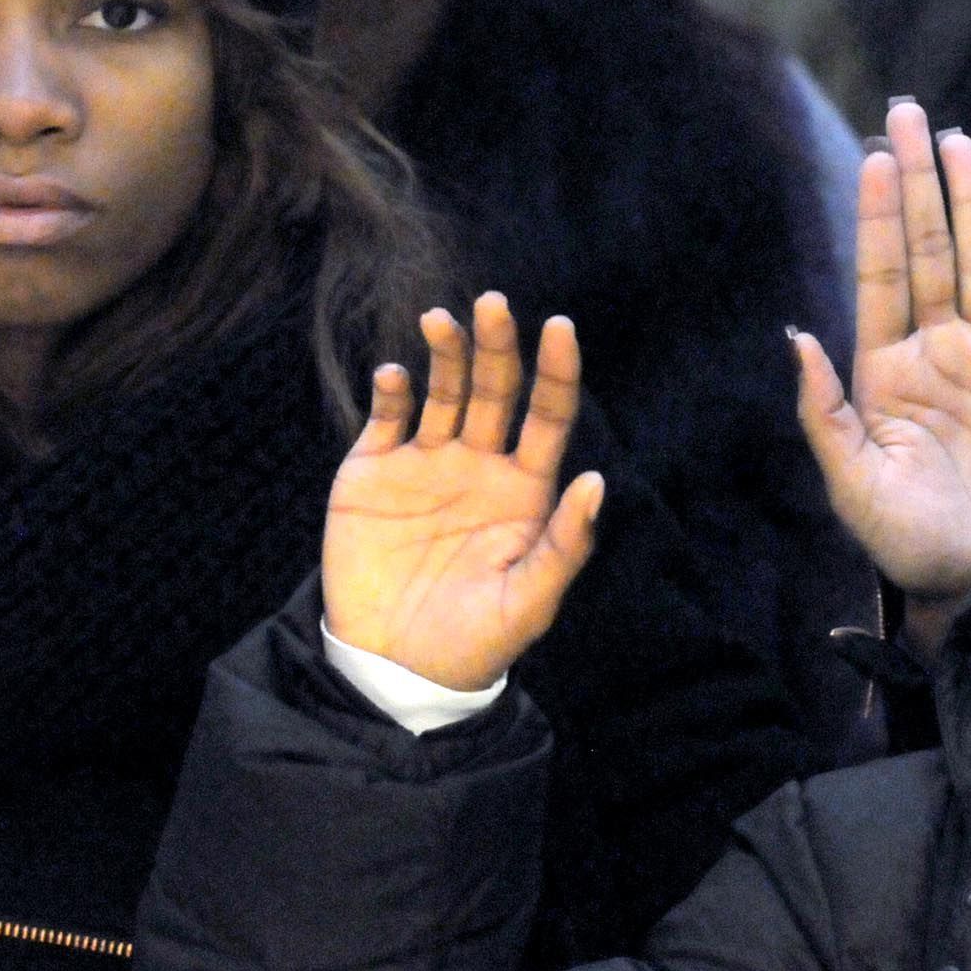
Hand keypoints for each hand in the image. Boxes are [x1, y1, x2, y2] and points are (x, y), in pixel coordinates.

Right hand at [323, 295, 604, 692]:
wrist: (396, 666)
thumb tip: (597, 481)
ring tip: (443, 321)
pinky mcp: (373, 472)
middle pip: (495, 389)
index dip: (557, 369)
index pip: (547, 413)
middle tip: (494, 303)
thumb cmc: (477, 640)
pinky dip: (391, 393)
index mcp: (525, 487)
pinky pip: (386, 420)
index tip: (561, 326)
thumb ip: (565, 544)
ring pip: (442, 392)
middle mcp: (479, 463)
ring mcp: (425, 463)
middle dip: (496, 345)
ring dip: (445, 354)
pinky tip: (398, 376)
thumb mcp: (529, 601)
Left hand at [793, 102, 970, 654]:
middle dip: (919, 183)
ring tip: (958, 144)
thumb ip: (824, 413)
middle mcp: (940, 353)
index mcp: (887, 371)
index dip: (880, 215)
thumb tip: (796, 337)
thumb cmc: (907, 541)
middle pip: (932, 250)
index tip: (872, 156)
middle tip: (909, 114)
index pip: (883, 274)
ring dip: (970, 204)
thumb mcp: (850, 484)